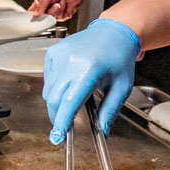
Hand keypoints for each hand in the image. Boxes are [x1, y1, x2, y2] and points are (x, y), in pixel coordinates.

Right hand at [30, 0, 89, 21]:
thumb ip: (41, 5)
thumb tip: (35, 15)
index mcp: (41, 2)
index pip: (33, 12)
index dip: (32, 16)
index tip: (35, 16)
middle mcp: (48, 8)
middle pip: (43, 18)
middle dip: (48, 12)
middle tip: (52, 4)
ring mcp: (56, 12)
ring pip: (52, 18)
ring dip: (56, 10)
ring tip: (59, 2)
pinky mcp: (65, 15)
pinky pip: (61, 17)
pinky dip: (63, 9)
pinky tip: (64, 2)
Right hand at [42, 18, 140, 143]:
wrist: (113, 33)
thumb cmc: (119, 58)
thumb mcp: (121, 87)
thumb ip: (110, 110)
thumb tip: (102, 131)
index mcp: (89, 69)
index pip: (69, 102)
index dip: (62, 121)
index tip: (58, 136)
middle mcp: (70, 61)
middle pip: (54, 99)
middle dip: (57, 116)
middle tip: (65, 125)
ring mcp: (59, 55)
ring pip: (48, 91)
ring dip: (57, 101)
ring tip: (74, 97)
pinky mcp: (52, 53)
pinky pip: (47, 79)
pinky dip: (55, 87)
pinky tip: (69, 82)